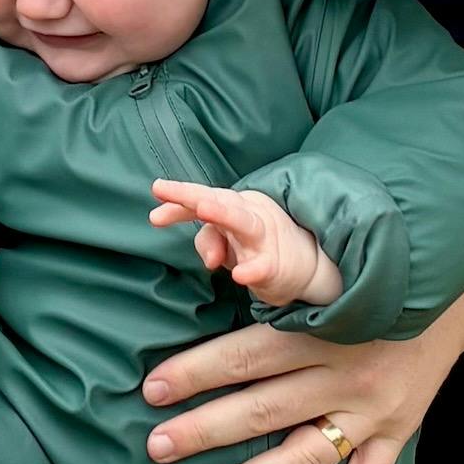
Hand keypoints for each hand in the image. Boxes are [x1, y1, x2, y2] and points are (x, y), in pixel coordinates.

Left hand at [143, 219, 463, 463]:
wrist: (452, 293)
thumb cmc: (366, 280)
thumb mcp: (323, 276)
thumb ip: (275, 294)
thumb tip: (211, 285)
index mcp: (321, 327)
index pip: (246, 355)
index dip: (197, 371)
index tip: (151, 389)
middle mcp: (347, 373)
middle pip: (264, 409)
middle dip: (206, 430)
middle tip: (158, 446)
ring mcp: (374, 410)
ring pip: (306, 455)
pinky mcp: (399, 434)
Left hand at [150, 179, 340, 305]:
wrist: (310, 268)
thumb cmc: (260, 247)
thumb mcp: (229, 242)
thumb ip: (209, 241)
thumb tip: (208, 259)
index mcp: (235, 207)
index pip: (202, 199)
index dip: (177, 202)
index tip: (153, 214)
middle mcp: (249, 214)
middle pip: (217, 200)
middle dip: (189, 194)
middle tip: (161, 189)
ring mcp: (265, 238)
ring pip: (243, 222)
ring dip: (222, 214)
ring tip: (202, 210)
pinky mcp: (278, 264)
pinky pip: (264, 266)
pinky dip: (253, 269)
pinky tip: (240, 275)